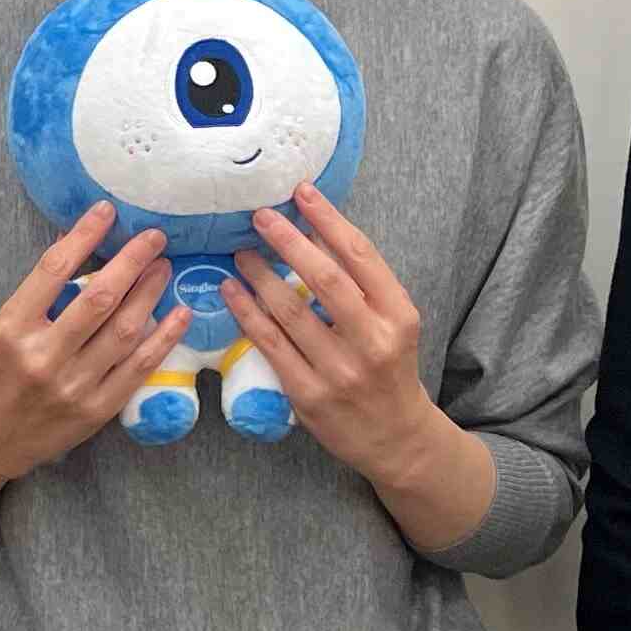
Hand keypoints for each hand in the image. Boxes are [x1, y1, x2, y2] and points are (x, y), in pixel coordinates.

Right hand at [0, 206, 183, 481]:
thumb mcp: (4, 329)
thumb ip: (42, 295)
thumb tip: (83, 245)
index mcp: (12, 328)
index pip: (54, 270)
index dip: (84, 235)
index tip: (107, 211)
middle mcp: (42, 356)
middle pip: (99, 298)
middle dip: (132, 261)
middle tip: (154, 237)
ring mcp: (73, 386)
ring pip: (124, 330)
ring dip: (151, 293)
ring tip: (164, 267)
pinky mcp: (97, 410)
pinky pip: (138, 368)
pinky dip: (163, 338)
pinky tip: (179, 314)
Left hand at [226, 189, 443, 476]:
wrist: (396, 437)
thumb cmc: (388, 367)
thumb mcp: (394, 323)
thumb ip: (362, 285)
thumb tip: (313, 231)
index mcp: (398, 314)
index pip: (361, 256)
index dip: (329, 219)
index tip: (302, 192)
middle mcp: (372, 340)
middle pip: (325, 278)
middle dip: (288, 241)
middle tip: (259, 216)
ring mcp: (340, 370)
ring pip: (290, 311)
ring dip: (259, 275)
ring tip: (240, 252)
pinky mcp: (310, 395)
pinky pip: (271, 345)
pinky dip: (247, 313)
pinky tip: (231, 292)